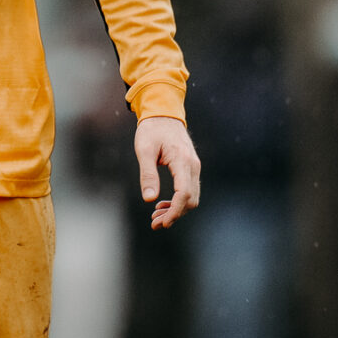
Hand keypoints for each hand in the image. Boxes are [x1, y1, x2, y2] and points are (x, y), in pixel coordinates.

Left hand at [135, 115, 200, 229]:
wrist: (163, 114)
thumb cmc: (151, 130)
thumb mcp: (144, 150)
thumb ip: (148, 174)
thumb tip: (150, 199)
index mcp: (182, 160)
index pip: (184, 193)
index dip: (175, 211)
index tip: (162, 223)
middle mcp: (193, 165)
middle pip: (190, 199)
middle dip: (174, 215)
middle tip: (154, 223)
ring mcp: (194, 167)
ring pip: (191, 197)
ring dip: (176, 210)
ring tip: (156, 218)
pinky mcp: (190, 168)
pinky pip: (189, 190)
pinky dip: (178, 201)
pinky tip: (162, 205)